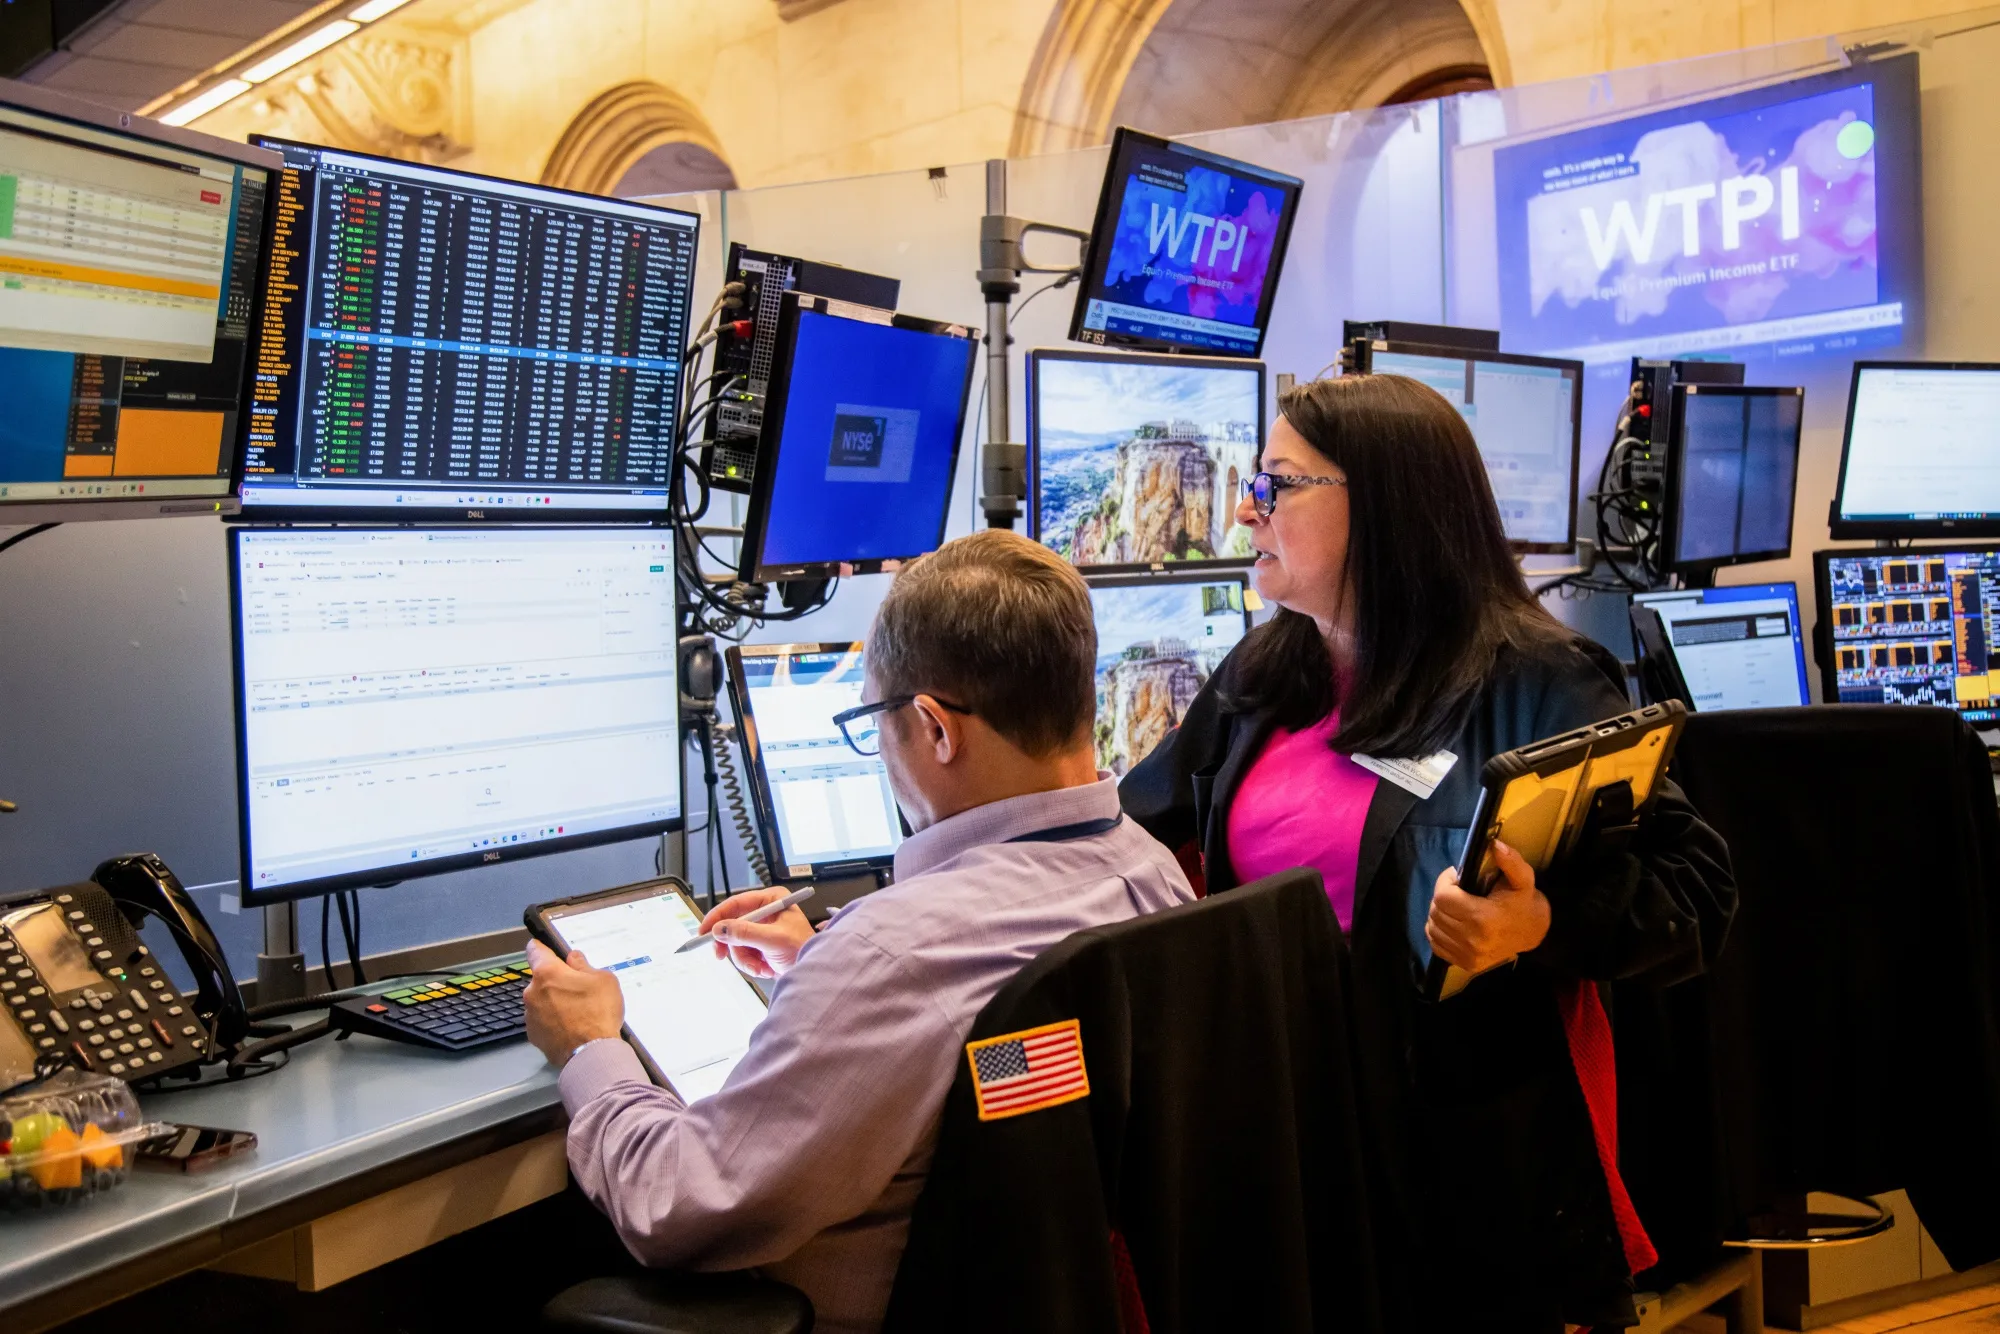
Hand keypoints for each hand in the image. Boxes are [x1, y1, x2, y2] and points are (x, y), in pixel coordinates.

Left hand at [523, 939, 624, 1067]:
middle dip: (556, 981)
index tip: (549, 949)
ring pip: (541, 1001)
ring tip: (577, 1013)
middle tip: (578, 990)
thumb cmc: (598, 1013)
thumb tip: (573, 959)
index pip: (535, 950)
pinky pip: (542, 1021)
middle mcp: (532, 992)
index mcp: (547, 973)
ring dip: (553, 1003)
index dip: (543, 947)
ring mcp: (530, 1016)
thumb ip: (584, 965)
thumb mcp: (603, 980)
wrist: (591, 1054)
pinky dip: (553, 1022)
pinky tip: (571, 1028)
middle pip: (541, 979)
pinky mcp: (533, 1035)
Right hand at [700, 887, 814, 978]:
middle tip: (720, 956)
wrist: (814, 974)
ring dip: (745, 959)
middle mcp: (765, 912)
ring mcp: (762, 930)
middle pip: (732, 924)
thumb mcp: (773, 939)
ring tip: (761, 967)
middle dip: (731, 944)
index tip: (704, 931)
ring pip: (736, 943)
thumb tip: (718, 929)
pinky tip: (766, 969)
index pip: (736, 903)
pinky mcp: (760, 946)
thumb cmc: (802, 949)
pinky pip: (743, 954)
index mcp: (772, 900)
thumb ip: (745, 933)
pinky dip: (752, 965)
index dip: (717, 916)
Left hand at [1425, 840, 1551, 976]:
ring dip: (1439, 913)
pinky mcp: (1464, 964)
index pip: (1443, 897)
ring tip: (1456, 905)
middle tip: (1457, 890)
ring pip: (1432, 927)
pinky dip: (1438, 930)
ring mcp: (1467, 955)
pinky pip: (1435, 943)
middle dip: (1443, 896)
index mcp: (1484, 918)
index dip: (1445, 882)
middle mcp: (1472, 940)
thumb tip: (1494, 844)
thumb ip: (1510, 861)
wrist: (1535, 934)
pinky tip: (1453, 922)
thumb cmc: (1524, 903)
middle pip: (1436, 911)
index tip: (1457, 877)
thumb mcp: (1523, 879)